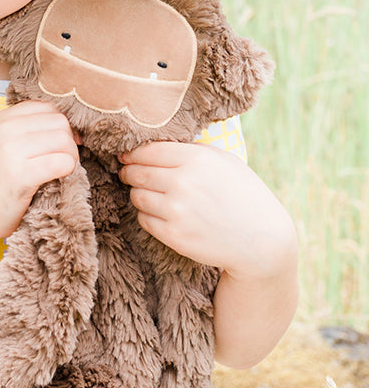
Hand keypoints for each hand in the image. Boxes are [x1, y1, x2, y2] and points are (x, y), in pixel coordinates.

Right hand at [0, 100, 78, 240]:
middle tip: (60, 162)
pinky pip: (62, 163)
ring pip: (64, 141)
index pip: (50, 108)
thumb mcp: (8, 143)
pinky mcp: (21, 175)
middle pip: (60, 123)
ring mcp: (11, 151)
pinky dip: (68, 171)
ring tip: (58, 172)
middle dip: (69, 143)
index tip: (59, 146)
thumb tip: (76, 128)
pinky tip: (57, 179)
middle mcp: (5, 129)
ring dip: (70, 158)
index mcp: (3, 118)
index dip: (63, 127)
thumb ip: (34, 128)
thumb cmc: (0, 179)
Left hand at [117, 141, 294, 279]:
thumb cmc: (242, 194)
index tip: (126, 157)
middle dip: (128, 173)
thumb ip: (188, 150)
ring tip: (153, 195)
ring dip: (139, 194)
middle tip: (127, 173)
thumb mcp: (223, 161)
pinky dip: (148, 216)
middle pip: (136, 173)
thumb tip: (148, 146)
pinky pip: (144, 219)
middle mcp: (183, 183)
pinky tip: (164, 214)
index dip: (131, 154)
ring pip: (137, 196)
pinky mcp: (174, 235)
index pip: (145, 151)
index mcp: (195, 159)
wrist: (263, 241)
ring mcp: (177, 211)